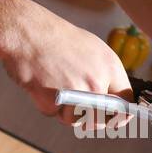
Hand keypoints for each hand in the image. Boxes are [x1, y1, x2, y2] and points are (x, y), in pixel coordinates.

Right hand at [0, 0, 132, 127]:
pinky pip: (53, 114)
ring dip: (63, 110)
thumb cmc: (54, 37)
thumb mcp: (91, 49)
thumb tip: (110, 97)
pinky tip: (42, 84)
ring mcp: (76, 93)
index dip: (119, 114)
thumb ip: (104, 74)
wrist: (26, 32)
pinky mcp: (55, 101)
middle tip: (75, 104)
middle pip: (101, 118)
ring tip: (54, 86)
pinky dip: (45, 104)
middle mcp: (97, 82)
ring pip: (75, 120)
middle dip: (87, 117)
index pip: (125, 102)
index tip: (113, 119)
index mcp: (109, 67)